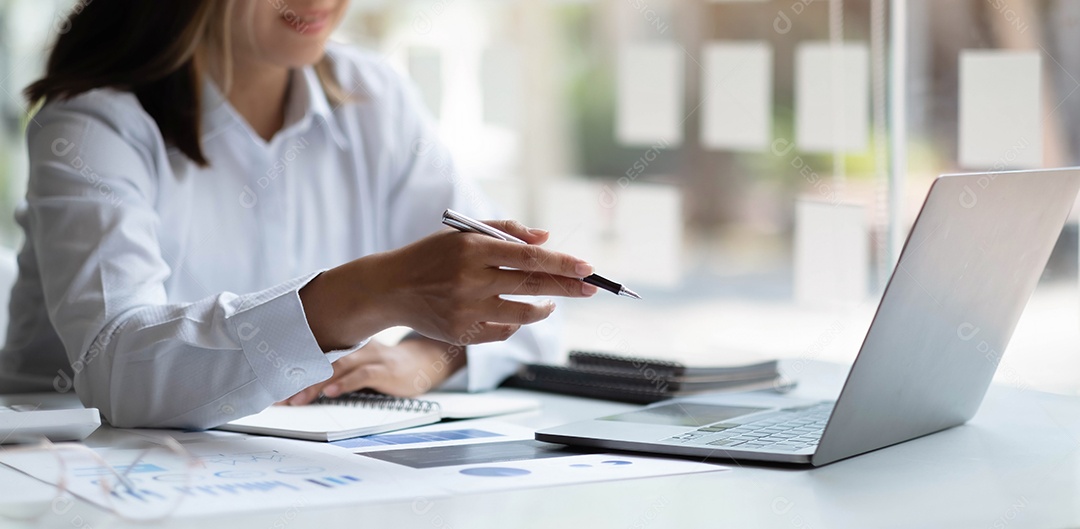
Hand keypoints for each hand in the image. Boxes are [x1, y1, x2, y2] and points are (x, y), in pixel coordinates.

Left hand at [283, 338, 464, 404]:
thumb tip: (302, 382)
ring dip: (315, 384)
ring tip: (296, 399)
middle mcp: (356, 347)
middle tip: (277, 395)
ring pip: (337, 367)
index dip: (291, 367)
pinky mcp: (385, 370)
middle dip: (297, 378)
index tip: (269, 382)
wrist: (424, 361)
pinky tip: (331, 393)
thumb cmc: (386, 364)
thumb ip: (335, 364)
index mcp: (346, 342)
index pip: (314, 353)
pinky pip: (362, 375)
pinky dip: (345, 383)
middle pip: (320, 360)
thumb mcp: (358, 360)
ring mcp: (371, 357)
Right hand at [300, 219, 596, 350]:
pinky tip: (521, 314)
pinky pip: (503, 331)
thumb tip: (546, 238)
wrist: (391, 288)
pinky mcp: (461, 333)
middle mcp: (470, 280)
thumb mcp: (462, 233)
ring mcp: (466, 310)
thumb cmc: (433, 255)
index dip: (562, 263)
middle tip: (591, 287)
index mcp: (472, 249)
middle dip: (567, 287)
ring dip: (545, 309)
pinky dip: (517, 324)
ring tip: (553, 304)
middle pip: (532, 285)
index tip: (588, 267)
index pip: (528, 257)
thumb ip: (505, 230)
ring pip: (522, 314)